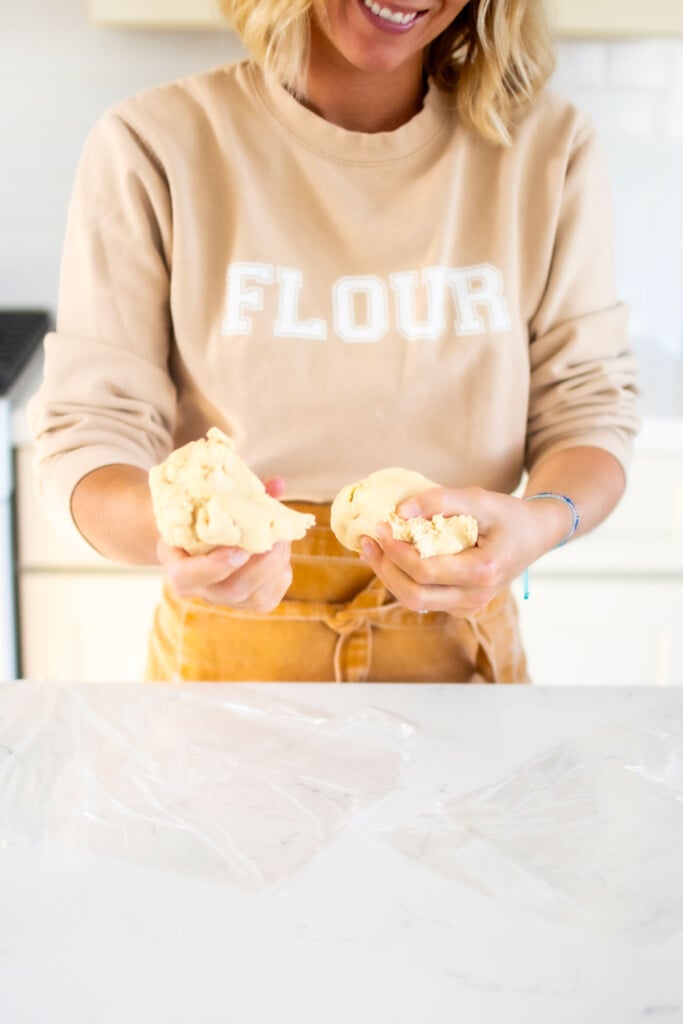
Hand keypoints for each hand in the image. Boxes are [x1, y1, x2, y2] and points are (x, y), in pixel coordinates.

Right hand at [156, 476, 292, 612]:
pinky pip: (271, 595)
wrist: (195, 542)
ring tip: (283, 538)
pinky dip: (281, 571)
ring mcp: (227, 601)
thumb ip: (236, 496)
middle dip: (261, 566)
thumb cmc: (198, 519)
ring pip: (256, 597)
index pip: (186, 577)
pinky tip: (280, 550)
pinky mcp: (251, 604)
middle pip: (232, 591)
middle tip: (277, 540)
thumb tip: (279, 483)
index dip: (214, 567)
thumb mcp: (202, 507)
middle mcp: (201, 591)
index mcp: (178, 568)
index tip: (239, 550)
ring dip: (276, 566)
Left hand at [359, 485, 568, 616]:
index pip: (425, 571)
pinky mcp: (461, 605)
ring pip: (416, 602)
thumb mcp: (480, 498)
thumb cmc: (508, 515)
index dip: (396, 551)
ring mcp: (469, 606)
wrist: (535, 535)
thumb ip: (440, 501)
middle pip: (415, 595)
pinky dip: (403, 580)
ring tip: (372, 549)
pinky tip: (391, 558)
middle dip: (385, 569)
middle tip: (368, 541)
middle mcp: (476, 597)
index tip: (381, 526)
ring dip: (389, 576)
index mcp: (483, 572)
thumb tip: (400, 511)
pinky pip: (424, 599)